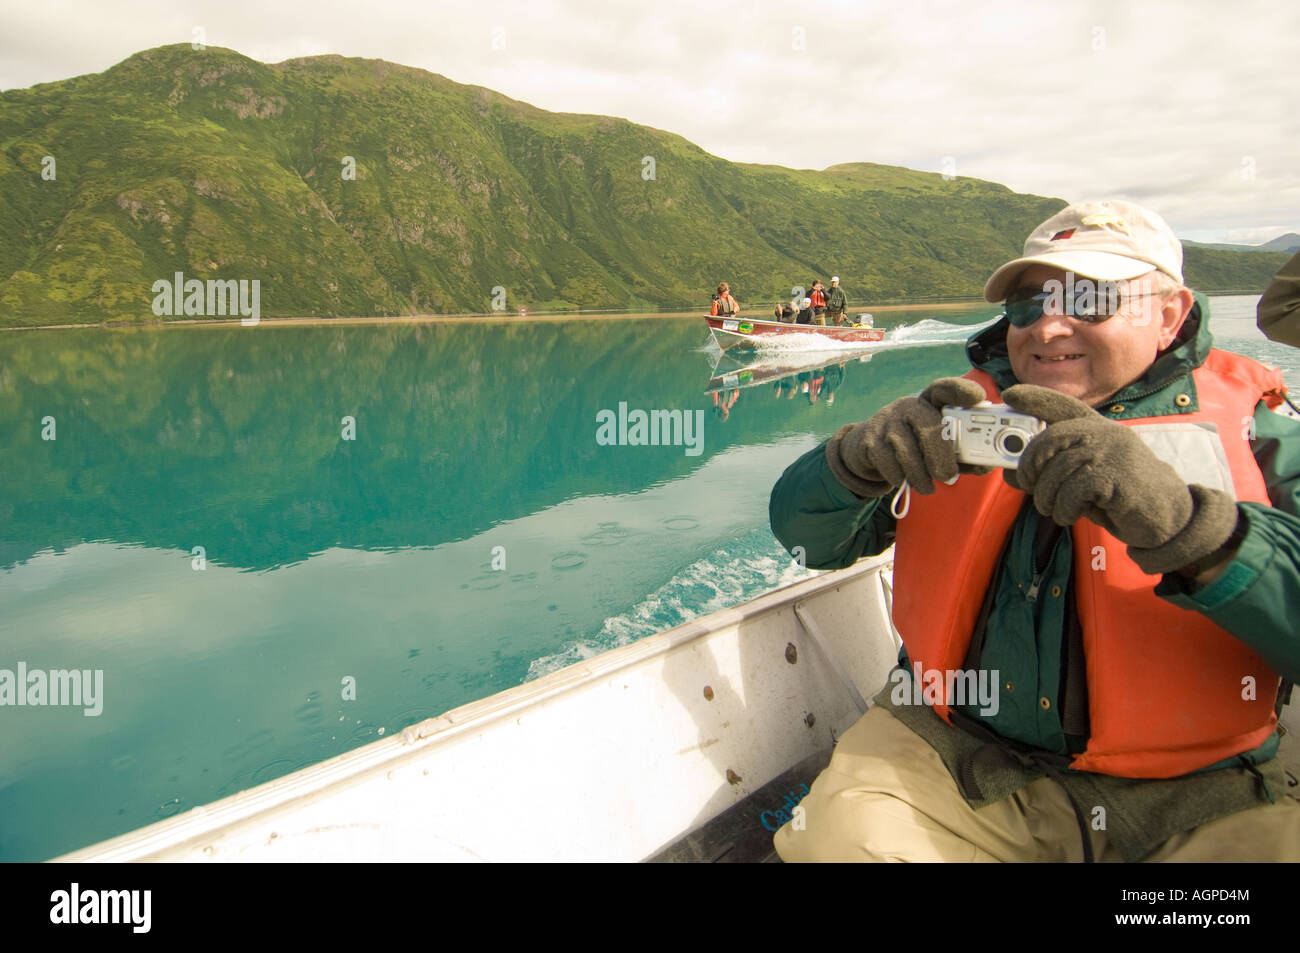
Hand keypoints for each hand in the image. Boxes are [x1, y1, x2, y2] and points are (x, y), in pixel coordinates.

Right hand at [827, 377, 990, 496]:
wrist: (869, 449)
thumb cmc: (915, 446)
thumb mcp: (939, 445)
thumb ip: (961, 454)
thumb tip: (985, 467)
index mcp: (929, 402)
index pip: (944, 389)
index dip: (960, 390)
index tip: (977, 397)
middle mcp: (908, 406)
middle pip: (927, 425)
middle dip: (940, 455)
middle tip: (948, 477)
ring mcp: (886, 422)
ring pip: (906, 449)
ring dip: (919, 474)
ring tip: (927, 487)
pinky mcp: (870, 440)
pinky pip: (887, 462)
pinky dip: (898, 476)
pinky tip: (903, 481)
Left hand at [1000, 385, 1239, 575]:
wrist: (1167, 516)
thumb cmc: (1118, 496)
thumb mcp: (1082, 480)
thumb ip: (1053, 471)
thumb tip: (1012, 472)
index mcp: (1098, 429)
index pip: (1063, 405)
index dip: (1036, 398)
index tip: (1010, 393)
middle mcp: (1106, 432)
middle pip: (1049, 440)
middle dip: (1030, 465)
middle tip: (1029, 486)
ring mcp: (1113, 451)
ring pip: (1058, 469)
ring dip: (1047, 496)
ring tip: (1055, 508)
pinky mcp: (1118, 475)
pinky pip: (1073, 490)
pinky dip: (1064, 507)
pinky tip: (1072, 514)